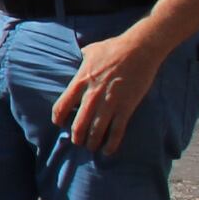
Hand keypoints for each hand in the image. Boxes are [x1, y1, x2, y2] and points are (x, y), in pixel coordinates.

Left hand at [52, 26, 168, 155]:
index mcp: (80, 81)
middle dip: (76, 136)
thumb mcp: (89, 51)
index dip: (58, 118)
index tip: (59, 124)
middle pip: (78, 123)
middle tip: (77, 141)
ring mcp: (110, 102)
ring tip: (90, 147)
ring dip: (92, 142)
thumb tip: (75, 58)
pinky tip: (108, 151)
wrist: (139, 49)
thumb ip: (80, 59)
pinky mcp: (127, 107)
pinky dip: (112, 143)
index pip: (62, 106)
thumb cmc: (114, 48)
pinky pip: (117, 130)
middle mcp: (92, 95)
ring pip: (96, 130)